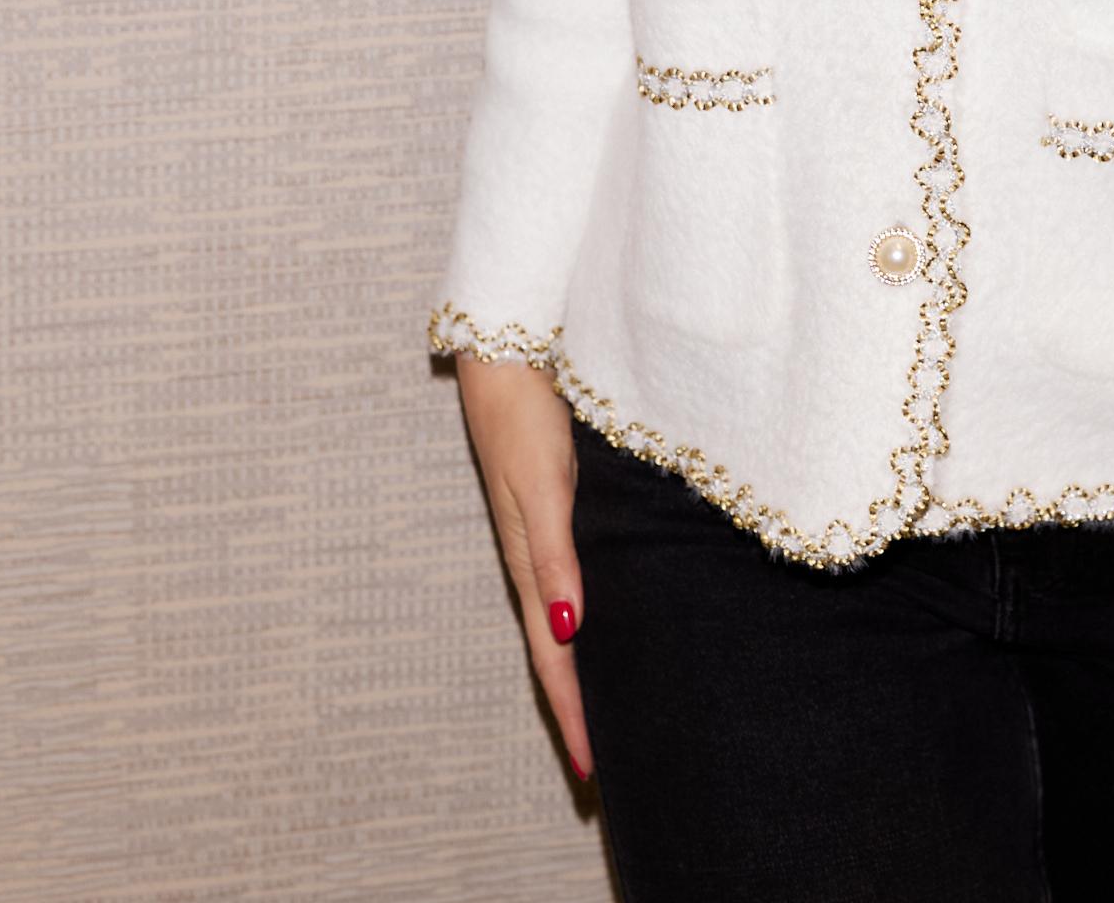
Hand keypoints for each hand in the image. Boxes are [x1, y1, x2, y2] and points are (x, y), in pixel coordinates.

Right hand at [454, 353, 593, 783]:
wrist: (506, 347)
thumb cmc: (523, 414)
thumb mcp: (542, 485)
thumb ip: (555, 553)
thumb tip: (568, 628)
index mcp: (532, 560)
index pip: (556, 655)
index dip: (573, 711)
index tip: (592, 767)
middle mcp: (538, 556)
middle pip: (558, 650)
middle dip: (577, 707)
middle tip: (600, 763)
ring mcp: (545, 533)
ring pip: (565, 620)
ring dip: (581, 669)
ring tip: (607, 711)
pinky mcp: (558, 508)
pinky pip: (572, 582)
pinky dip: (587, 620)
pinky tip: (603, 626)